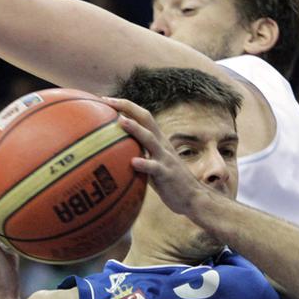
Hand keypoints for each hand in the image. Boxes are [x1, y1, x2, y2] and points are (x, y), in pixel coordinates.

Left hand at [102, 96, 204, 215]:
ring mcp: (165, 158)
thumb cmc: (169, 182)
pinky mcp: (167, 173)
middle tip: (107, 101)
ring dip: (135, 129)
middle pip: (146, 118)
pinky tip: (133, 162)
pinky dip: (144, 164)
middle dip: (127, 107)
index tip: (105, 100)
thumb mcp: (153, 165)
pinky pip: (154, 167)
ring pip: (150, 139)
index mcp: (158, 140)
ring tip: (120, 121)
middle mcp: (162, 144)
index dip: (125, 106)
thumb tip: (116, 154)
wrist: (193, 197)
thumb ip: (140, 156)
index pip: (142, 116)